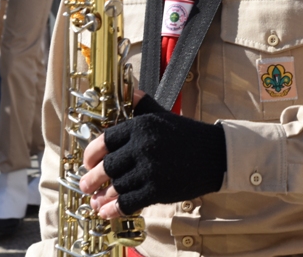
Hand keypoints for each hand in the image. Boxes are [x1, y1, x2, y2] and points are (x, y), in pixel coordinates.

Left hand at [78, 94, 226, 216]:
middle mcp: (143, 146)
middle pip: (107, 166)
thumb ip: (143, 106)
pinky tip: (108, 212)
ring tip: (96, 201)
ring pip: (116, 187)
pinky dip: (115, 209)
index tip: (87, 162)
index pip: (105, 140)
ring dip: (102, 197)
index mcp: (141, 126)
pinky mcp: (158, 189)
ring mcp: (150, 169)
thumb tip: (129, 90)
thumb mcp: (164, 115)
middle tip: (86, 186)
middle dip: (92, 179)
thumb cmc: (188, 134)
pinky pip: (128, 202)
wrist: (216, 155)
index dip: (91, 154)